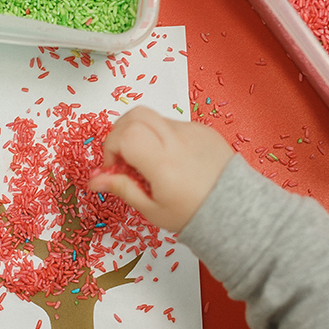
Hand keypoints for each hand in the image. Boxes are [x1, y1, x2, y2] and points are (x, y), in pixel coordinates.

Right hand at [88, 106, 233, 231]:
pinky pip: (173, 125)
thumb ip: (122, 188)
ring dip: (142, 134)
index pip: (124, 135)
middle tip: (123, 157)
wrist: (235, 210)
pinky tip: (171, 161)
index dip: (110, 148)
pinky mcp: (203, 129)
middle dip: (120, 132)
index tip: (114, 167)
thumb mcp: (152, 209)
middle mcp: (177, 140)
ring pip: (154, 118)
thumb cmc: (193, 214)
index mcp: (163, 162)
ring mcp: (192, 131)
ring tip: (149, 163)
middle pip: (135, 114)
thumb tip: (93, 180)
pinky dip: (163, 138)